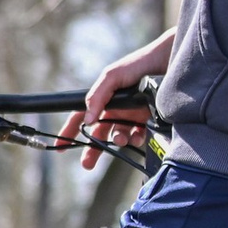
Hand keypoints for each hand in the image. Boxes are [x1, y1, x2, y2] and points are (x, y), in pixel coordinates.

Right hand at [62, 29, 174, 169]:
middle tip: (87, 164)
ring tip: (122, 139)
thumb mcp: (112, 77)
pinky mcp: (147, 120)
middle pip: (98, 132)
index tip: (60, 146)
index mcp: (102, 98)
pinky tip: (137, 135)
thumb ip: (97, 97)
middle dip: (92, 149)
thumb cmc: (137, 64)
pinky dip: (136, 139)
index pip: (81, 117)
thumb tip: (87, 120)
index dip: (69, 131)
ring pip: (118, 136)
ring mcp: (130, 115)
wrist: (168, 63)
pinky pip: (137, 136)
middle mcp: (115, 108)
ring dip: (118, 140)